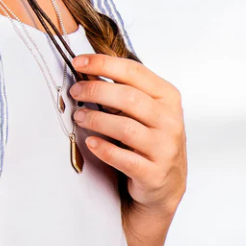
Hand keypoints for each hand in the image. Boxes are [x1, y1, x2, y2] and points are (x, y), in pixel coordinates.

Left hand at [69, 53, 186, 215]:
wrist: (167, 183)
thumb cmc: (150, 136)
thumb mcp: (144, 108)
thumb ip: (122, 88)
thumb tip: (87, 70)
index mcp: (167, 96)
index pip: (133, 71)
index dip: (103, 64)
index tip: (78, 62)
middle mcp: (170, 120)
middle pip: (129, 97)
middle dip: (95, 91)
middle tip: (75, 92)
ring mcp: (165, 148)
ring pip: (125, 128)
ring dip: (96, 119)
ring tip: (79, 117)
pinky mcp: (154, 174)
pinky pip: (124, 159)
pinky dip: (103, 149)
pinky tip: (91, 142)